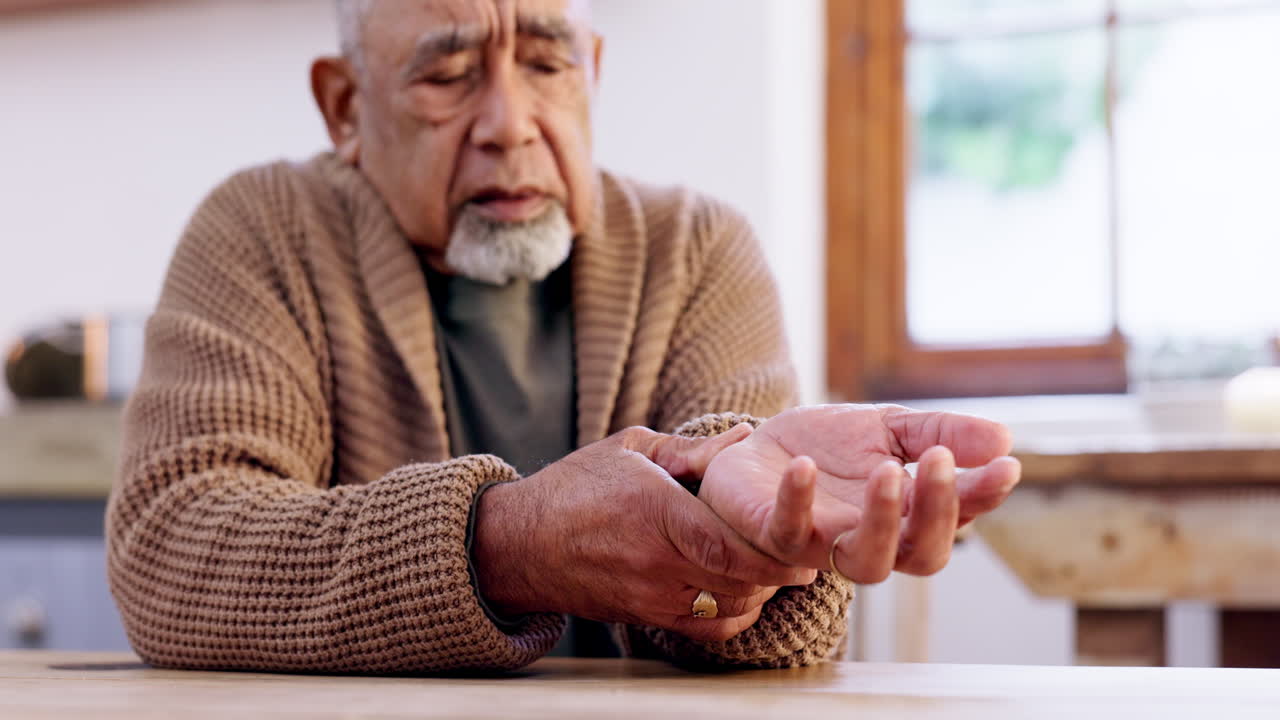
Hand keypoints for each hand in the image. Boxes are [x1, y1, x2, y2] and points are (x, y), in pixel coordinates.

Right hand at [471, 426, 816, 641]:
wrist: (521, 545)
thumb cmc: (574, 488)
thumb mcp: (630, 449)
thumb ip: (690, 448)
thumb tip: (745, 437)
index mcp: (654, 511)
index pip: (726, 542)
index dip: (772, 547)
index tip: (802, 538)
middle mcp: (656, 560)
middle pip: (738, 578)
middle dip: (779, 569)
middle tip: (804, 553)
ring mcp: (651, 596)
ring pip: (729, 605)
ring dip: (760, 590)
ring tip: (776, 567)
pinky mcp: (646, 618)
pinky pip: (707, 628)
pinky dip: (735, 614)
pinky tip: (744, 591)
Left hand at [699, 404, 1021, 582]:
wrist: (752, 449)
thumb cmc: (824, 448)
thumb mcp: (885, 428)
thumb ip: (939, 433)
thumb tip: (1004, 440)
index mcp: (905, 514)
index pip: (955, 517)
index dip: (982, 496)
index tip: (1006, 466)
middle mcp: (870, 539)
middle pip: (920, 554)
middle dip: (937, 512)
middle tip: (940, 460)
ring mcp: (824, 543)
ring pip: (866, 564)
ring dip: (882, 520)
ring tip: (888, 471)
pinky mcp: (774, 535)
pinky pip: (788, 533)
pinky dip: (798, 500)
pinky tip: (804, 465)